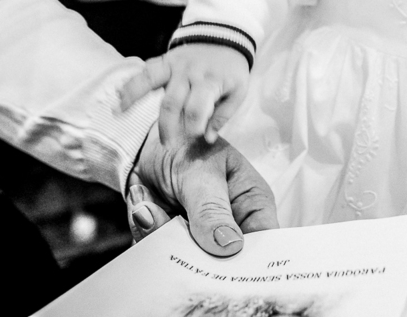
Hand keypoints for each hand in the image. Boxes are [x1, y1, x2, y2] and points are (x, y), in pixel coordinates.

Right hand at [120, 44, 250, 143]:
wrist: (226, 36)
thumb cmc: (231, 70)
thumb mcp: (239, 91)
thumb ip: (224, 115)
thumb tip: (208, 138)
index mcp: (210, 82)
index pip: (197, 108)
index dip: (194, 126)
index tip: (194, 138)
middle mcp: (189, 73)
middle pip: (172, 102)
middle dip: (167, 127)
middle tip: (167, 145)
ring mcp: (174, 65)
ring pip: (151, 80)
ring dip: (133, 96)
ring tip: (118, 113)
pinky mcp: (165, 59)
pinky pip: (146, 69)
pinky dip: (131, 81)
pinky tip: (118, 94)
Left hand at [128, 127, 277, 254]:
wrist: (148, 141)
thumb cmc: (187, 144)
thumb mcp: (201, 172)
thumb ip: (211, 209)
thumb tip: (229, 246)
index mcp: (251, 205)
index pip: (263, 244)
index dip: (250, 263)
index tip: (222, 265)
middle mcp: (230, 226)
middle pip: (222, 263)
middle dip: (188, 250)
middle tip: (164, 221)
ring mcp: (199, 237)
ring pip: (185, 262)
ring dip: (159, 235)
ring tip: (148, 204)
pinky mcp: (173, 241)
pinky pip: (159, 254)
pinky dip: (145, 231)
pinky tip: (143, 201)